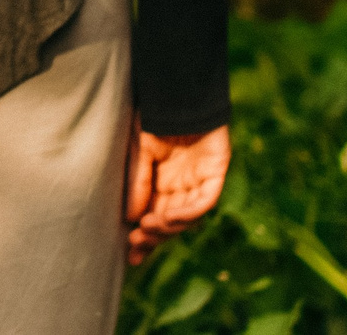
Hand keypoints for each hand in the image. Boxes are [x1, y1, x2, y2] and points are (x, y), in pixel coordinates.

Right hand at [125, 125, 229, 263]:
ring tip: (148, 227)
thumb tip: (131, 217)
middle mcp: (182, 185)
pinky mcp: (216, 173)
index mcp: (162, 181)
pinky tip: (170, 216)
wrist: (179, 92)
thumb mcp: (139, 150)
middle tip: (136, 243)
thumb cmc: (156, 117)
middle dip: (154, 236)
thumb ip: (138, 181)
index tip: (130, 254)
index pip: (154, 215)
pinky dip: (189, 212)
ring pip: (188, 216)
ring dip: (168, 226)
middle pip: (171, 221)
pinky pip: (205, 201)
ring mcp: (200, 181)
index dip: (145, 237)